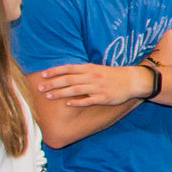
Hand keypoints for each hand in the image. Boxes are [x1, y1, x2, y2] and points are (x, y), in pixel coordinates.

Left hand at [35, 63, 151, 107]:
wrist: (131, 80)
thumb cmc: (112, 75)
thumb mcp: (96, 69)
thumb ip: (82, 71)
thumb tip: (65, 72)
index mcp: (89, 68)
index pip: (68, 68)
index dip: (54, 71)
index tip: (42, 75)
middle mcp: (91, 77)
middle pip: (68, 80)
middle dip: (52, 84)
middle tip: (39, 88)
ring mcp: (97, 88)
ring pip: (75, 90)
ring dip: (60, 93)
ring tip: (48, 96)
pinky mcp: (103, 98)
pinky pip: (88, 100)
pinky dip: (77, 102)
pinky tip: (68, 104)